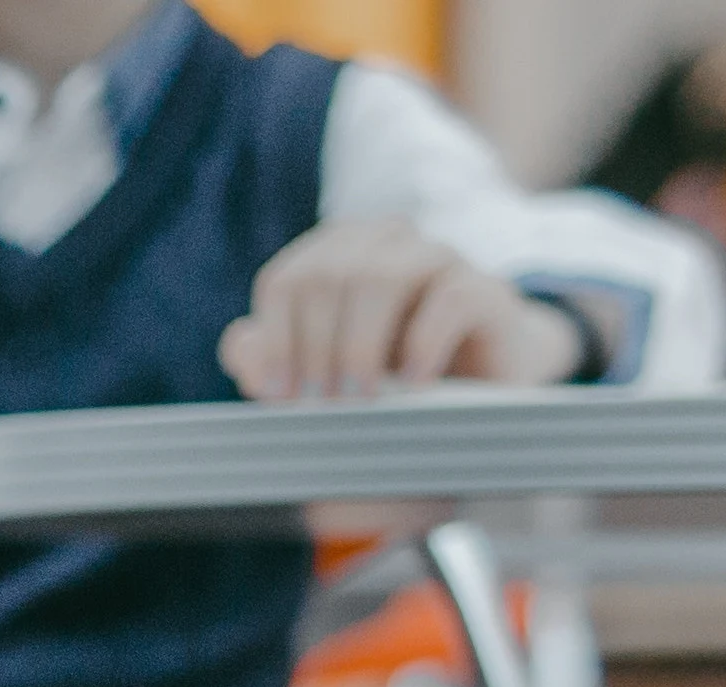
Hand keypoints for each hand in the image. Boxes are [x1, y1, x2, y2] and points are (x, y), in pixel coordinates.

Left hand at [223, 217, 583, 402]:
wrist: (478, 388)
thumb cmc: (386, 378)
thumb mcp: (318, 376)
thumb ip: (270, 360)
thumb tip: (240, 343)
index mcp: (336, 253)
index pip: (286, 281)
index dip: (275, 340)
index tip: (278, 397)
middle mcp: (384, 242)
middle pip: (327, 277)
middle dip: (314, 348)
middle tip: (319, 404)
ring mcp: (438, 258)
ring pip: (380, 278)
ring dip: (359, 346)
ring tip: (360, 398)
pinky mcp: (485, 288)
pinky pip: (448, 299)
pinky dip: (423, 345)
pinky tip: (414, 384)